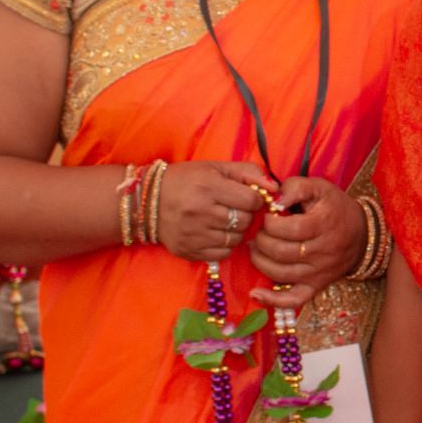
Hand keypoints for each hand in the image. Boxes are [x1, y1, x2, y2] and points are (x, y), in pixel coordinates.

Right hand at [154, 161, 275, 261]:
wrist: (146, 202)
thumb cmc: (186, 180)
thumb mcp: (215, 168)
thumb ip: (248, 173)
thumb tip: (275, 188)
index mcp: (208, 186)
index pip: (251, 200)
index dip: (254, 199)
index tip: (246, 197)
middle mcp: (200, 211)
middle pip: (245, 221)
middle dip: (245, 215)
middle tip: (233, 208)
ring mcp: (193, 234)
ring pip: (236, 239)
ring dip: (235, 231)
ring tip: (222, 220)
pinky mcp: (188, 251)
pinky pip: (222, 254)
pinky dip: (224, 245)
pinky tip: (214, 233)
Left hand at [247, 176, 362, 307]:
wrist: (362, 234)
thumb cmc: (335, 208)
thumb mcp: (319, 187)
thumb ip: (295, 187)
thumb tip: (274, 200)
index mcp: (324, 224)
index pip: (288, 229)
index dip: (269, 223)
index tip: (267, 216)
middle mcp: (323, 251)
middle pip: (280, 252)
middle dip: (261, 240)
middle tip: (259, 232)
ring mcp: (319, 272)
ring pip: (280, 273)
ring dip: (259, 260)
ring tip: (256, 248)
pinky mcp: (316, 286)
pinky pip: (293, 299)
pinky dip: (272, 300)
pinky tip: (255, 294)